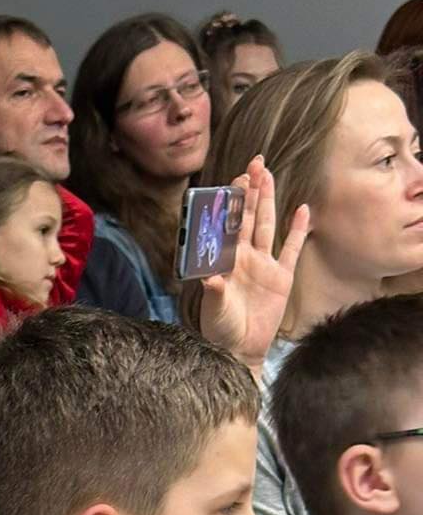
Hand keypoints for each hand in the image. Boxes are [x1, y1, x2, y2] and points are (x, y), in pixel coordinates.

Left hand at [197, 155, 309, 372]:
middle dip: (250, 190)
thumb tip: (211, 278)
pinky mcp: (281, 278)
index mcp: (225, 261)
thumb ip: (214, 292)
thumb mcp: (214, 311)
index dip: (232, 202)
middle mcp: (244, 258)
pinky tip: (302, 210)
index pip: (228, 225)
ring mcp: (264, 265)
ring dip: (268, 200)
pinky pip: (291, 249)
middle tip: (254, 163)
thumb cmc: (220, 331)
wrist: (238, 351)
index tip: (234, 179)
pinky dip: (298, 231)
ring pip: (267, 225)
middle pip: (249, 217)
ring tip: (268, 175)